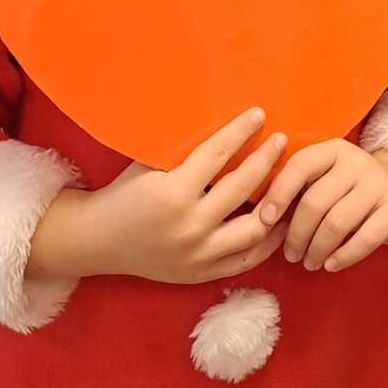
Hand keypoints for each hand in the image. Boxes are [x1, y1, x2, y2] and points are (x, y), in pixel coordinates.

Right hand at [27, 109, 288, 285]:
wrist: (98, 241)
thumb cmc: (123, 194)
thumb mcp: (146, 164)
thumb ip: (181, 148)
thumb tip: (217, 114)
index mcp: (171, 193)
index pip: (217, 154)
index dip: (241, 131)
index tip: (260, 114)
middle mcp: (189, 226)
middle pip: (243, 188)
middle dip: (266, 160)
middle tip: (281, 141)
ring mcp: (198, 254)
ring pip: (255, 228)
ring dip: (276, 203)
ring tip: (290, 180)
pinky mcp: (203, 274)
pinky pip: (248, 258)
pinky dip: (268, 240)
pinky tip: (280, 219)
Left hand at [258, 141, 387, 273]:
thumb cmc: (349, 187)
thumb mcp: (326, 176)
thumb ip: (298, 188)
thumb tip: (258, 217)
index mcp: (332, 150)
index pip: (299, 166)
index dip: (278, 194)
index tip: (263, 221)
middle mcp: (356, 162)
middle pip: (315, 202)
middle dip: (296, 234)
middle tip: (290, 254)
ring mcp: (379, 184)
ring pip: (336, 223)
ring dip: (316, 249)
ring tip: (309, 262)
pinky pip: (365, 238)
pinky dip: (344, 256)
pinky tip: (331, 264)